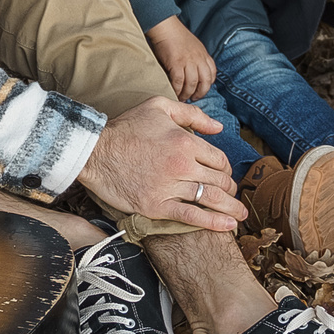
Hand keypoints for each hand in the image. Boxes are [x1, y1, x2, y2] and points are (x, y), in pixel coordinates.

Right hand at [75, 96, 241, 231]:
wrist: (94, 153)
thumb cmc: (126, 128)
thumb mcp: (159, 107)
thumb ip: (192, 115)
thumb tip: (218, 128)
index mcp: (185, 141)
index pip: (219, 160)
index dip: (226, 169)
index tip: (225, 176)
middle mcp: (181, 165)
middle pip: (219, 181)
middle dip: (230, 190)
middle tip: (233, 196)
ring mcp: (169, 187)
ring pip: (209, 199)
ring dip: (230, 208)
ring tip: (240, 216)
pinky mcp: (156, 206)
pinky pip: (191, 216)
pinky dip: (213, 222)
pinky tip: (227, 226)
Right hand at [145, 17, 216, 100]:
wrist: (166, 27)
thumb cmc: (177, 37)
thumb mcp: (194, 46)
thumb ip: (197, 58)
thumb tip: (196, 73)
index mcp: (204, 54)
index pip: (212, 74)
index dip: (207, 85)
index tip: (201, 90)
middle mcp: (199, 58)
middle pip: (205, 82)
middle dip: (200, 93)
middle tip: (193, 98)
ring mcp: (188, 61)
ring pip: (192, 84)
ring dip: (187, 93)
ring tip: (182, 97)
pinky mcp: (176, 63)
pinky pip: (179, 81)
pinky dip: (177, 89)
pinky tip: (174, 92)